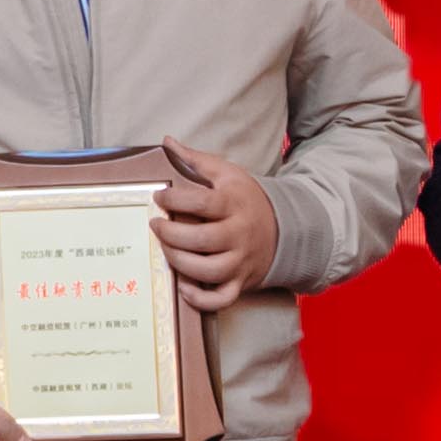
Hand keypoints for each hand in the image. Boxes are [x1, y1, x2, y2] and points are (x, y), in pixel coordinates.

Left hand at [154, 148, 278, 308]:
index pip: (202, 202)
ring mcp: (241, 262)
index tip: (158, 196)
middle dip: (172, 234)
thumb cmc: (246, 199)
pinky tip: (183, 286)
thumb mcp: (227, 174)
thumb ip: (196, 160)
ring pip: (209, 272)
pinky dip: (200, 299)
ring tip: (165, 249)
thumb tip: (166, 141)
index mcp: (234, 204)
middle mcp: (239, 235)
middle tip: (155, 225)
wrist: (284, 229)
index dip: (175, 199)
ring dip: (180, 263)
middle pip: (203, 241)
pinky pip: (221, 299)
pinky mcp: (241, 282)